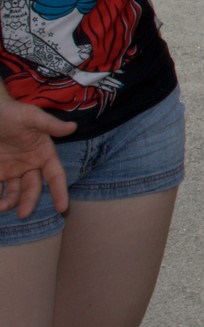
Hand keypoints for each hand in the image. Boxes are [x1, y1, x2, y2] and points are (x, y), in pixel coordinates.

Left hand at [0, 100, 75, 217]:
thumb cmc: (12, 112)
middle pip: (33, 188)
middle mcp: (30, 165)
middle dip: (29, 202)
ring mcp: (12, 169)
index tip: (62, 208)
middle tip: (23, 214)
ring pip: (14, 192)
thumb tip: (73, 127)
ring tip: (0, 207)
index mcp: (44, 153)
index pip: (56, 176)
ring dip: (10, 202)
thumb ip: (50, 125)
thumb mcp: (32, 116)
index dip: (60, 191)